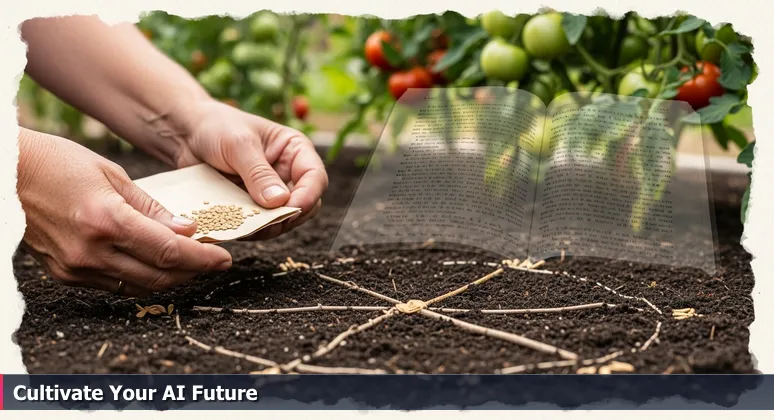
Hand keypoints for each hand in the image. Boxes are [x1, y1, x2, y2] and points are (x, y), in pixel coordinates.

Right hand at [17, 128, 232, 295]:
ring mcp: (76, 267)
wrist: (7, 176)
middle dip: (193, 272)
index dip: (203, 259)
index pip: (169, 252)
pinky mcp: (66, 275)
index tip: (224, 258)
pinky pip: (115, 285)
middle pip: (159, 276)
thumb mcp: (113, 175)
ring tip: (190, 262)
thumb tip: (188, 231)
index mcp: (107, 220)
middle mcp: (92, 251)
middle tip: (214, 261)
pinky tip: (154, 262)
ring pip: (139, 286)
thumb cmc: (59, 164)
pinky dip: (141, 277)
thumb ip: (152, 208)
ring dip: (169, 277)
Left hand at [167, 99, 328, 239]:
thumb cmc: (215, 126)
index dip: (308, 196)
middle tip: (266, 223)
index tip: (290, 209)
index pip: (315, 177)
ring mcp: (271, 193)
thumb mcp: (238, 145)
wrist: (185, 133)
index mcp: (295, 150)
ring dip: (268, 227)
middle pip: (305, 205)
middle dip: (288, 217)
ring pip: (283, 220)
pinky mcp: (252, 206)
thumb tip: (280, 202)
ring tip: (245, 225)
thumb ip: (259, 173)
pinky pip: (259, 225)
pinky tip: (233, 226)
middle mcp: (288, 173)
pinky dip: (250, 229)